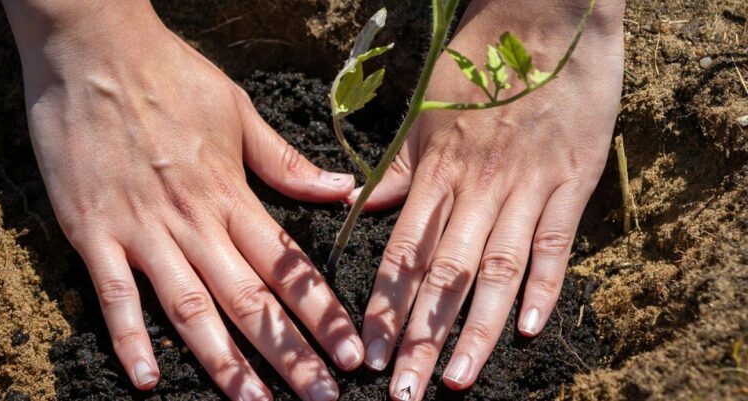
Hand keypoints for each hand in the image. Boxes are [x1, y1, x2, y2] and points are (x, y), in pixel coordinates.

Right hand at [4, 1, 362, 399]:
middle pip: (250, 299)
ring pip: (190, 308)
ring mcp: (142, 229)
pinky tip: (149, 380)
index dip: (322, 312)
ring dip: (224, 362)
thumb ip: (287, 163)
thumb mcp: (239, 112)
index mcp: (233, 194)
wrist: (94, 49)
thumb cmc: (171, 76)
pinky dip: (130, 337)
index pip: (288, 265)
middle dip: (289, 354)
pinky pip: (114, 294)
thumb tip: (342, 191)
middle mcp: (194, 221)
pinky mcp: (92, 231)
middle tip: (321, 398)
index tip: (350, 352)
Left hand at [351, 0, 624, 398]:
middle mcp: (477, 186)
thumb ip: (397, 167)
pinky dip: (545, 286)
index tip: (368, 351)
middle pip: (444, 273)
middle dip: (421, 335)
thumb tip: (356, 205)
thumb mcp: (427, 112)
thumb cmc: (480, 67)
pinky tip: (527, 329)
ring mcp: (526, 186)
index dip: (384, 305)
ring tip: (457, 379)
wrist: (548, 22)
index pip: (403, 251)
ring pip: (497, 269)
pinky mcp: (572, 182)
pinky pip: (555, 242)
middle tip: (403, 390)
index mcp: (438, 170)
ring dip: (476, 328)